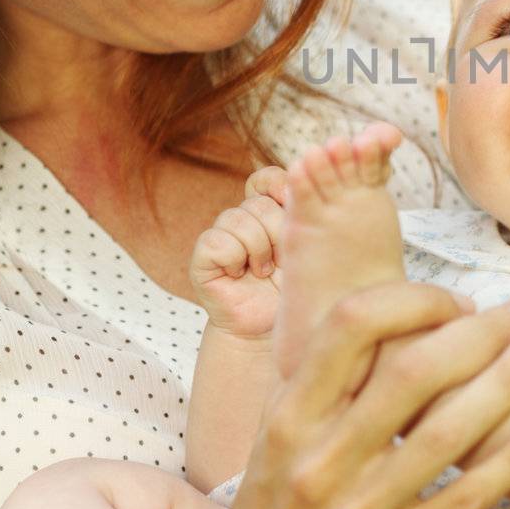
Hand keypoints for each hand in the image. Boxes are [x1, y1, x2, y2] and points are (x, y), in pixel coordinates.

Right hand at [188, 282, 509, 508]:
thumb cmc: (281, 492)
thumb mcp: (279, 426)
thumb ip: (326, 370)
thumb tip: (388, 298)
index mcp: (290, 415)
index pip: (352, 325)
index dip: (414, 300)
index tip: (457, 302)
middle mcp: (319, 460)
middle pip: (414, 372)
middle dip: (482, 332)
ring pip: (449, 432)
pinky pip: (469, 496)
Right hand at [189, 167, 288, 339]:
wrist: (268, 329)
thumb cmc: (292, 290)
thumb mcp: (306, 251)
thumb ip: (302, 220)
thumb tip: (298, 190)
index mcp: (269, 212)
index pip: (266, 179)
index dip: (277, 185)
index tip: (292, 204)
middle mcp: (243, 219)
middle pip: (259, 203)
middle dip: (277, 232)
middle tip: (282, 261)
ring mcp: (221, 235)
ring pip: (237, 218)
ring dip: (257, 249)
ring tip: (263, 272)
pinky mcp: (203, 256)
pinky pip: (216, 241)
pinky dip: (234, 258)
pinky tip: (240, 276)